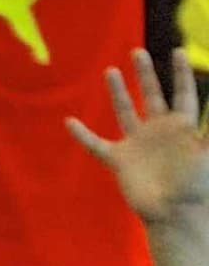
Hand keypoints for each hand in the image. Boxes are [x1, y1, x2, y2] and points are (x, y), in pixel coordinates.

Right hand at [70, 49, 208, 223]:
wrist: (173, 213)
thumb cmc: (195, 184)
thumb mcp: (206, 153)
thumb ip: (208, 132)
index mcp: (182, 126)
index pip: (183, 93)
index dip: (181, 73)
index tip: (177, 52)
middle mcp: (158, 130)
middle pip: (152, 95)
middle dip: (146, 74)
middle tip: (138, 52)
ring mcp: (137, 144)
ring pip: (125, 111)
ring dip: (118, 92)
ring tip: (111, 70)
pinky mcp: (119, 160)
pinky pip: (96, 145)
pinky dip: (82, 135)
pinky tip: (69, 122)